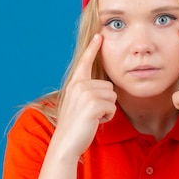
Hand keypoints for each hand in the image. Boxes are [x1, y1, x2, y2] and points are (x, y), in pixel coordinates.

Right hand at [54, 34, 116, 156]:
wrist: (66, 143)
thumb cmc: (76, 126)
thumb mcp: (79, 104)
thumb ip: (88, 92)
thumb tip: (105, 88)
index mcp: (75, 83)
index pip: (85, 62)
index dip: (92, 49)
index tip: (99, 35)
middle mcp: (78, 85)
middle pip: (109, 86)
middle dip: (106, 101)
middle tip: (90, 113)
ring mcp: (85, 93)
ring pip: (112, 96)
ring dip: (107, 109)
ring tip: (92, 117)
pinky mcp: (93, 104)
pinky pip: (112, 107)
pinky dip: (107, 117)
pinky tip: (94, 122)